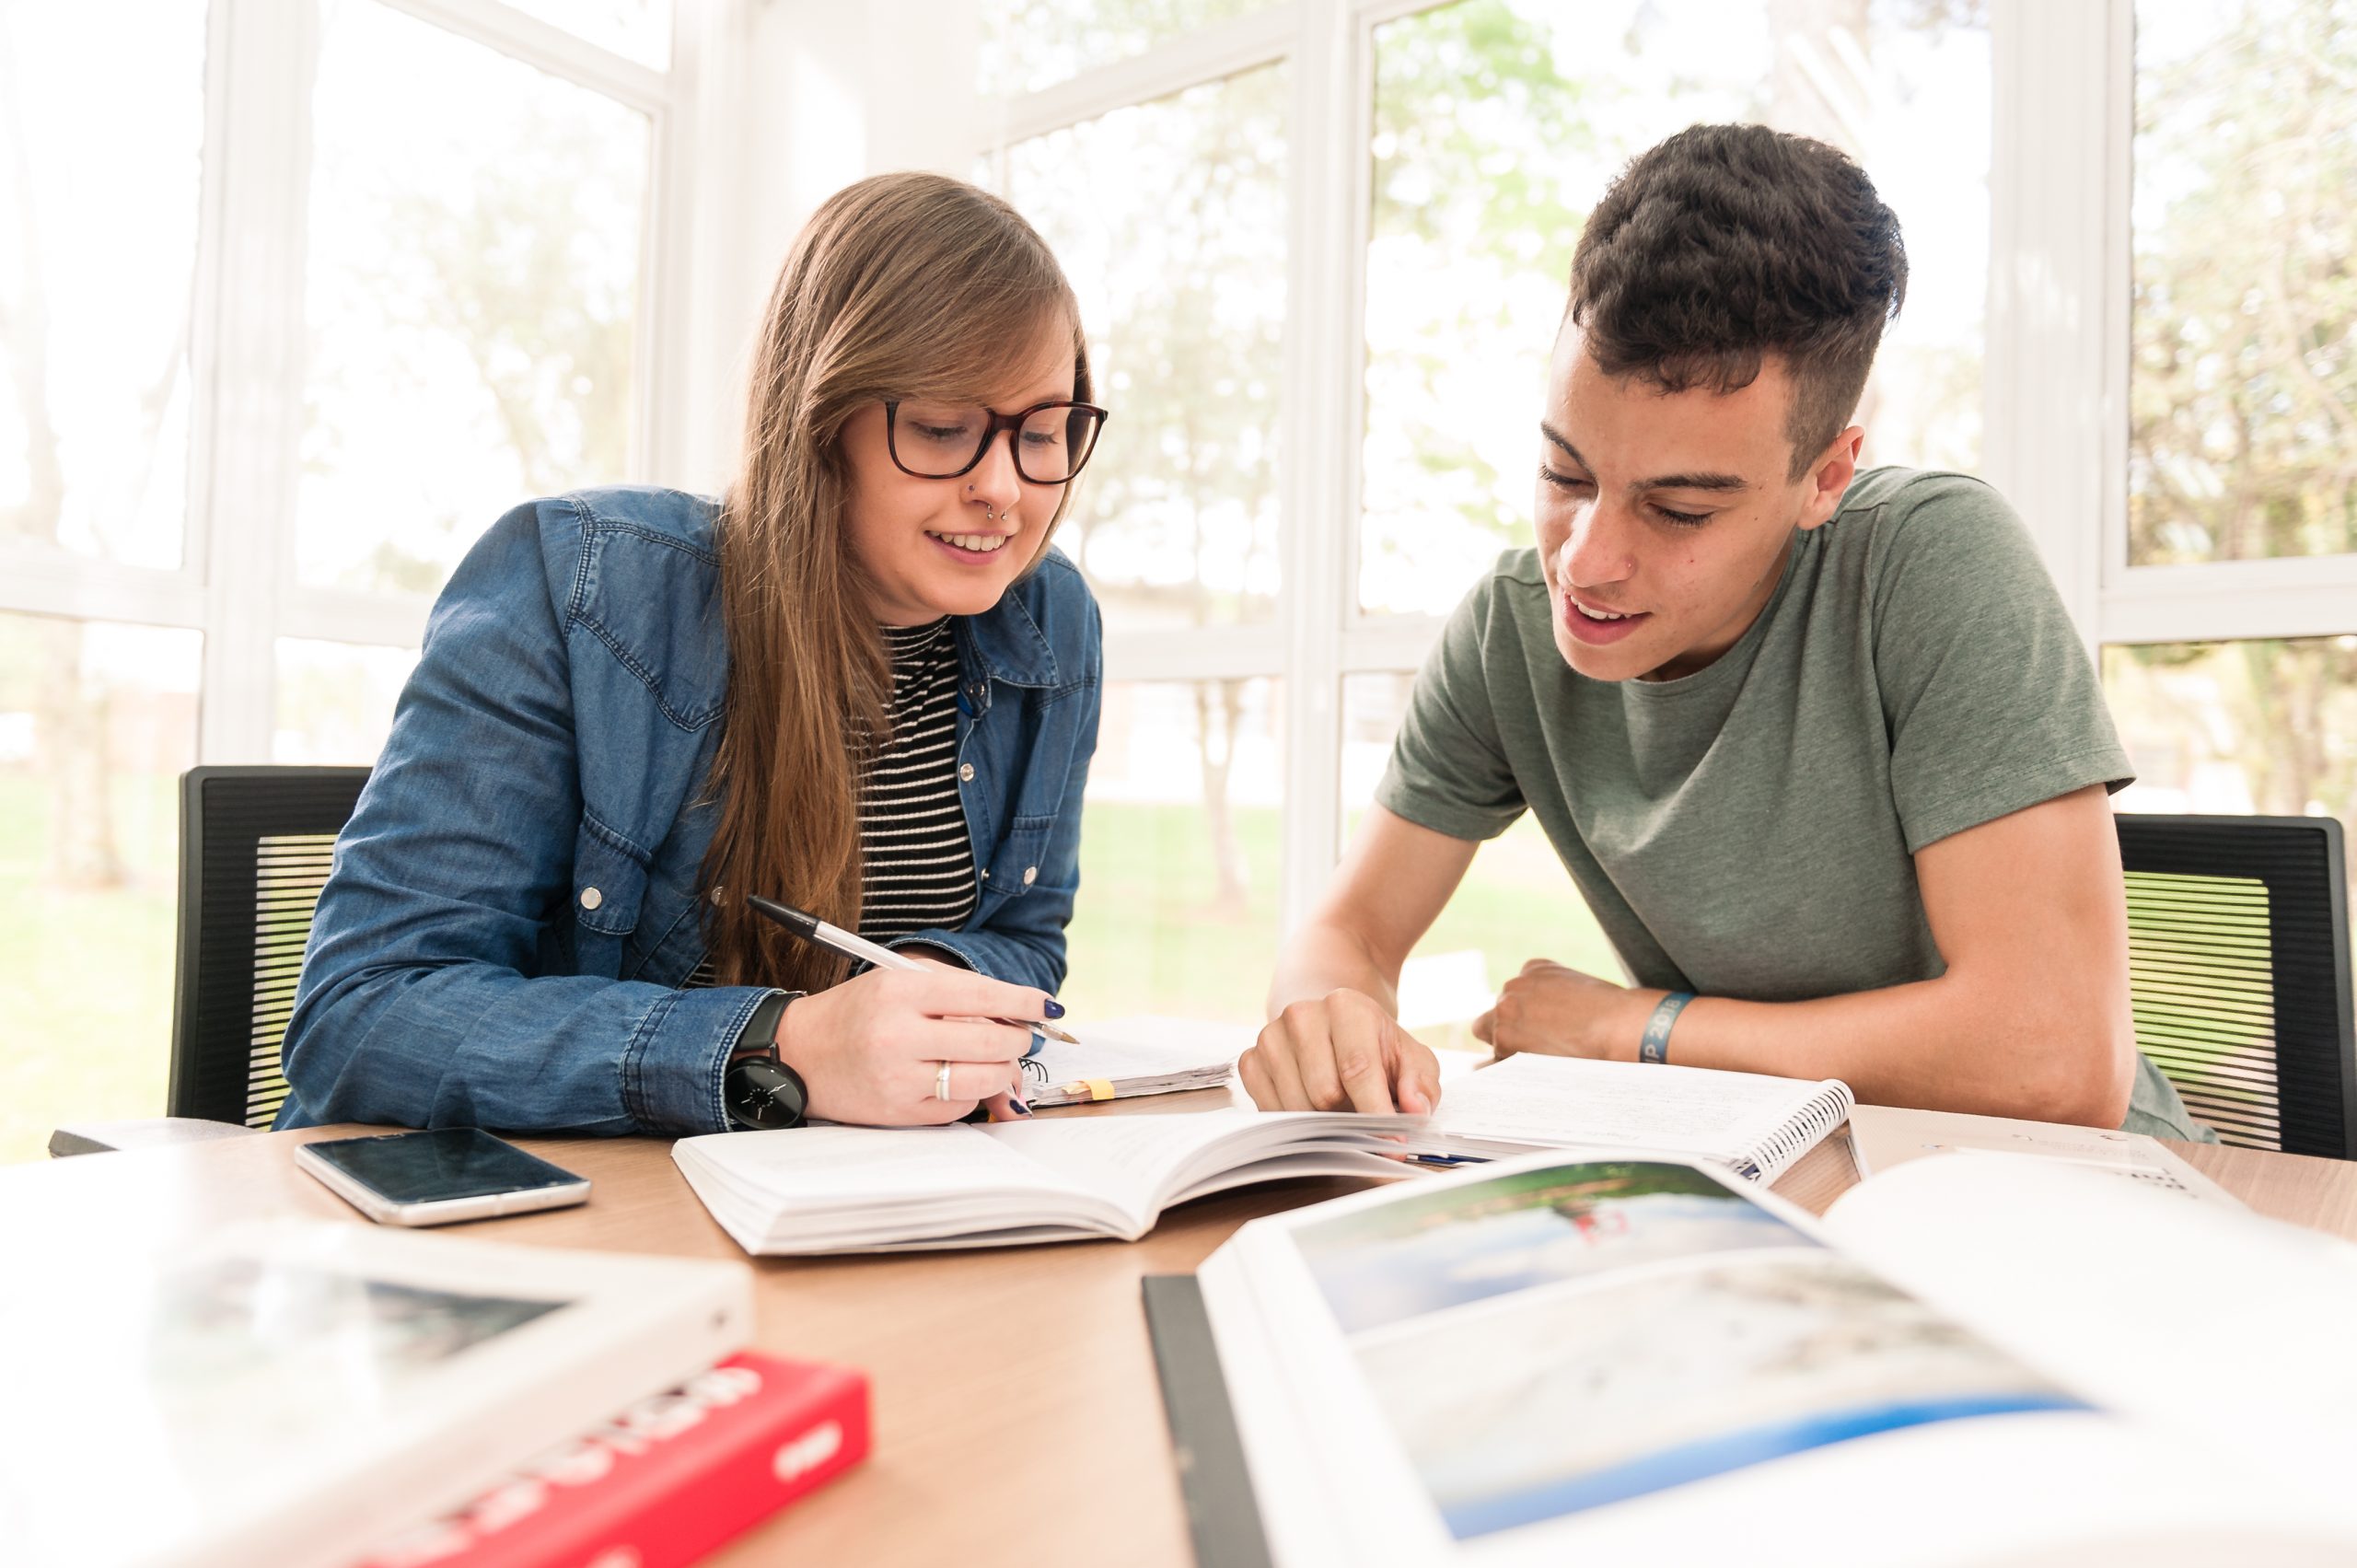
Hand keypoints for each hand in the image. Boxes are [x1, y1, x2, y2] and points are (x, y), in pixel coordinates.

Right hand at [773, 967, 1052, 1125]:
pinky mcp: (898, 1113)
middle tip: (1019, 1035)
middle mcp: (898, 1034)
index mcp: (900, 991)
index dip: (1023, 1000)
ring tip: (994, 1059)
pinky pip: (960, 1108)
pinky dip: (971, 1094)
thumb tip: (1019, 1013)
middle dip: (1018, 1038)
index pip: (981, 993)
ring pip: (983, 1079)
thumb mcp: (897, 982)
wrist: (799, 1054)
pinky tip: (956, 1080)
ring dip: (1002, 1070)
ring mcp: (898, 1078)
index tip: (1047, 1005)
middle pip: (991, 1040)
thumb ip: (956, 991)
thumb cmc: (857, 1014)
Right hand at [1239, 988, 1441, 1114]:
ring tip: (1340, 1108)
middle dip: (1349, 1118)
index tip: (1393, 1148)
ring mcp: (1270, 1037)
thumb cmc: (1375, 1047)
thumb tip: (1415, 1110)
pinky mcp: (1250, 1060)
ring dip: (1323, 1122)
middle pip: (1324, 1094)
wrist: (1330, 1024)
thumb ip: (1420, 1083)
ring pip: (1296, 1108)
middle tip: (1364, 1118)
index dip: (1377, 1114)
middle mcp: (1301, 1015)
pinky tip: (1312, 1107)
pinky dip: (1295, 1122)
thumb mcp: (1410, 1058)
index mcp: (1345, 1006)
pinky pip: (1270, 1112)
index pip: (1357, 1069)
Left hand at [1472, 959, 1656, 1062]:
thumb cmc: (1613, 1013)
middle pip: (1496, 1017)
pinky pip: (1496, 1062)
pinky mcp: (1505, 1038)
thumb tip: (1544, 1025)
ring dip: (1513, 1054)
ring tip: (1546, 1063)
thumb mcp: (1579, 989)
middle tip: (1539, 1051)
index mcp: (1533, 970)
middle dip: (1511, 1033)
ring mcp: (1506, 1011)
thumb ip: (1552, 999)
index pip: (1515, 999)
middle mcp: (1514, 986)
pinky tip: (1537, 1074)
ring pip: (1495, 1040)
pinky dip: (1512, 1072)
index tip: (1547, 1033)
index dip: (1528, 1021)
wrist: (1620, 1026)